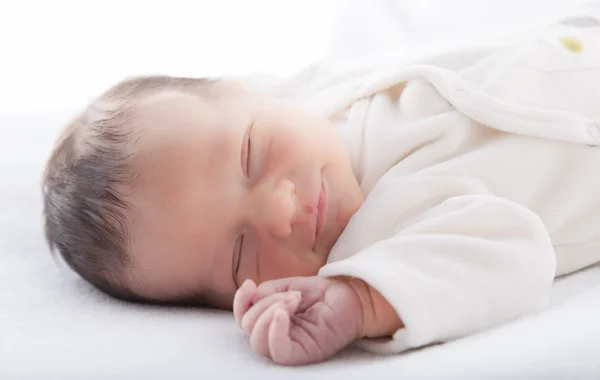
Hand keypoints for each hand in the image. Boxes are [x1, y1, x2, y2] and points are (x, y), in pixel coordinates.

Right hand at [233, 276, 363, 365]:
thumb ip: (267, 292)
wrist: (351, 296)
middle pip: (249, 329)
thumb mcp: (288, 286)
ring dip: (270, 313)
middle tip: (289, 294)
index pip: (243, 319)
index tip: (249, 284)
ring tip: (293, 299)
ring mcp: (289, 347)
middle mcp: (276, 336)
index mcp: (270, 321)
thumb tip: (250, 296)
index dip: (240, 302)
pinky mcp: (303, 354)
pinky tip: (283, 314)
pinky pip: (278, 352)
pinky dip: (275, 331)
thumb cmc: (322, 294)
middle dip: (263, 304)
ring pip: (259, 342)